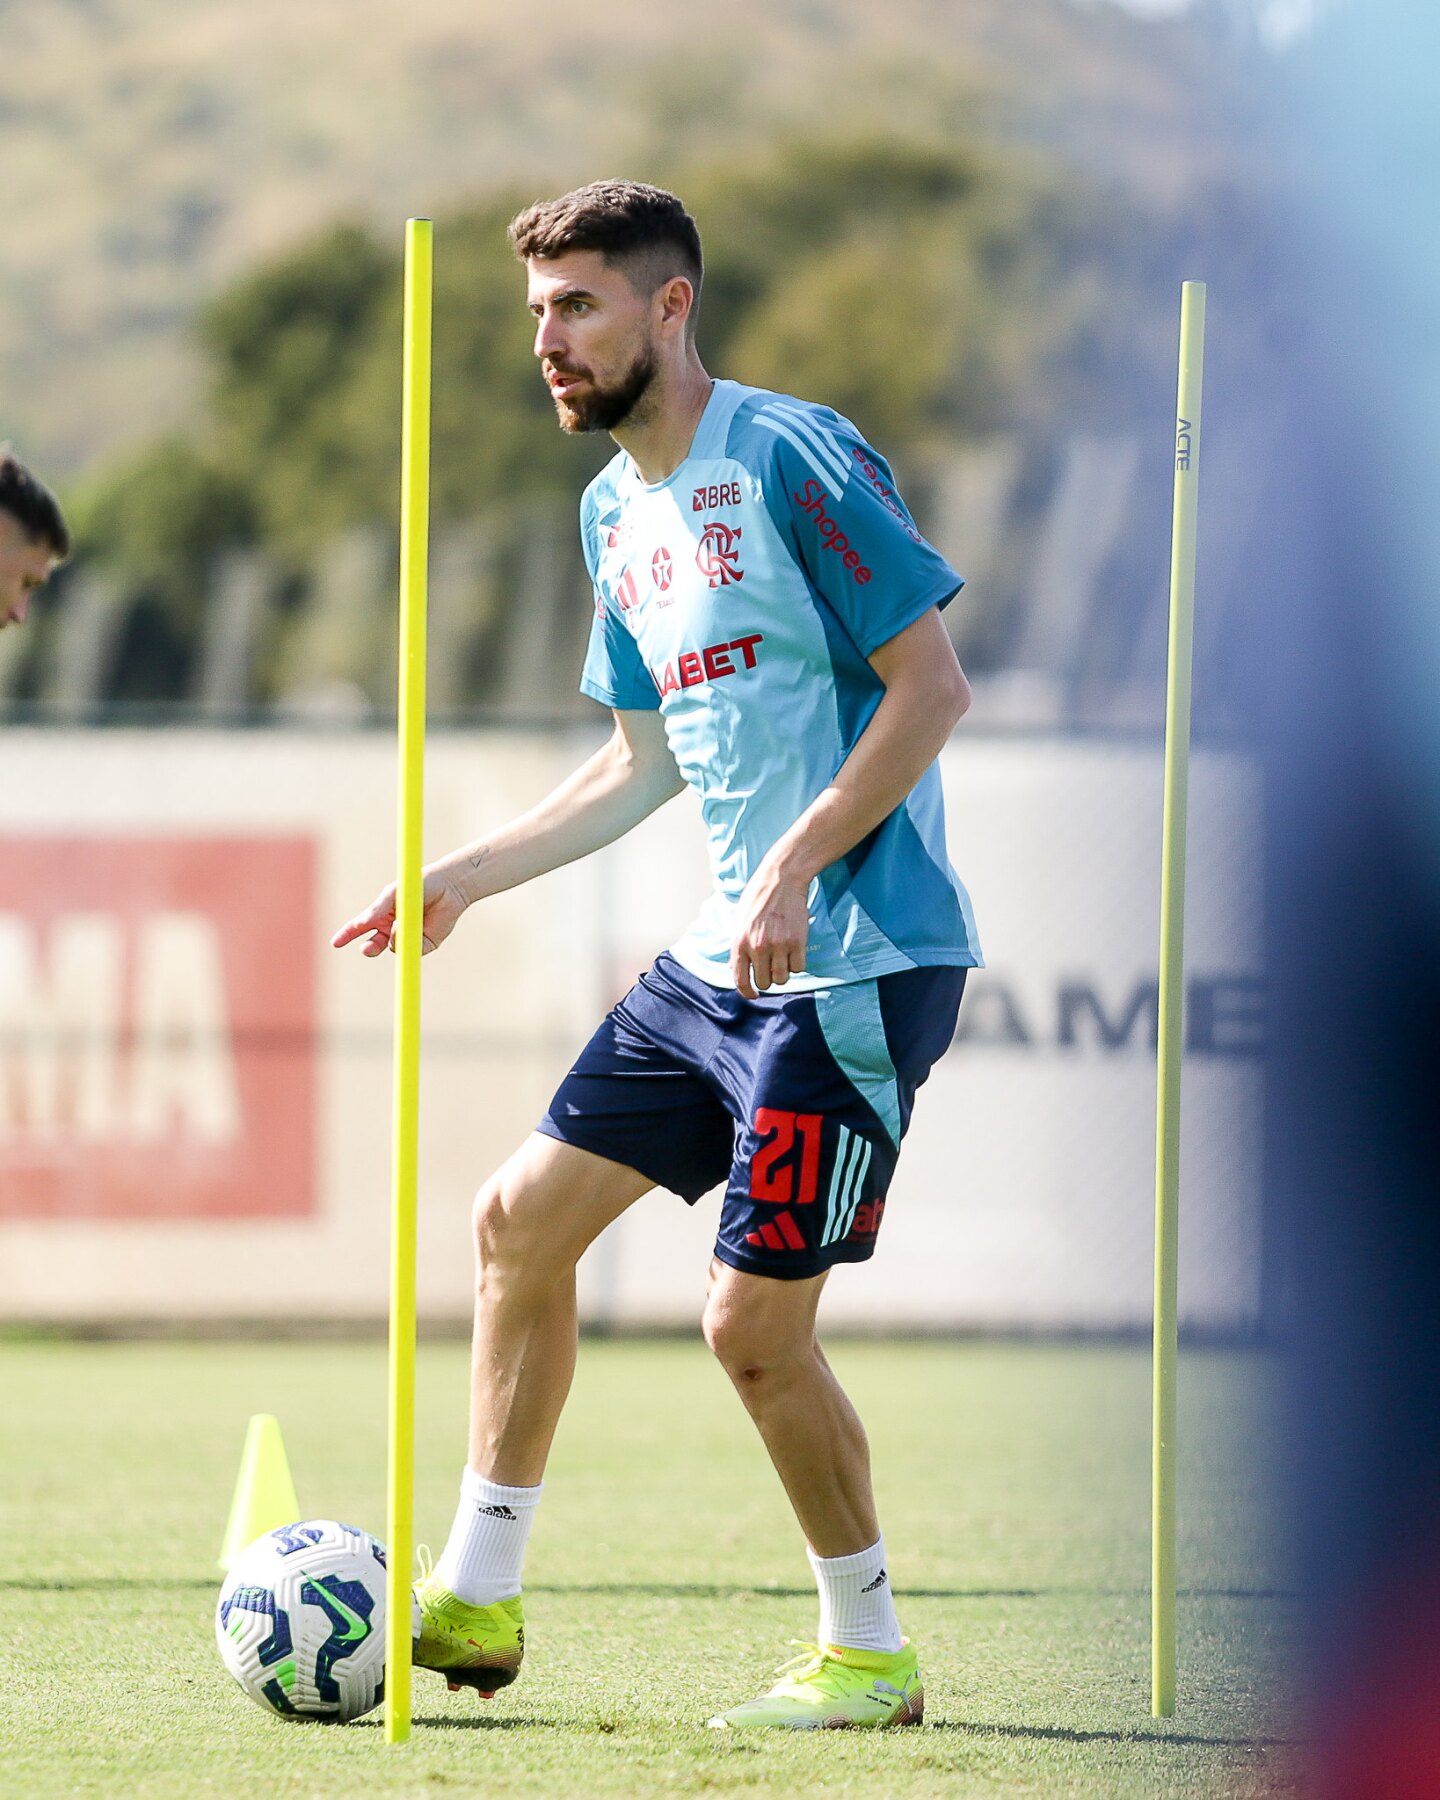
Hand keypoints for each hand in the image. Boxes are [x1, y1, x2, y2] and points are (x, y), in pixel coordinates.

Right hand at [331, 868, 468, 957]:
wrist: (450, 887)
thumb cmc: (419, 885)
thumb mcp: (394, 893)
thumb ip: (378, 908)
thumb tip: (362, 923)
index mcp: (380, 915)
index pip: (359, 928)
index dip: (346, 935)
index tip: (335, 943)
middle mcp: (391, 928)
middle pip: (373, 945)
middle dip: (369, 948)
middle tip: (367, 948)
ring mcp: (407, 938)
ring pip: (392, 947)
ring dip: (395, 937)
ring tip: (405, 922)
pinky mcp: (424, 944)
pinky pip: (411, 950)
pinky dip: (411, 941)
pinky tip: (419, 927)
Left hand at [731, 856, 810, 998]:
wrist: (781, 879)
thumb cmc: (758, 899)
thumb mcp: (739, 922)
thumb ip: (738, 947)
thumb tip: (735, 969)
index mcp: (739, 943)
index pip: (741, 980)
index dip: (748, 992)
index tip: (754, 995)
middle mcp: (757, 947)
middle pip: (764, 982)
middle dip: (768, 978)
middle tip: (771, 966)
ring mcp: (778, 946)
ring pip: (782, 979)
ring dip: (783, 973)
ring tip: (783, 958)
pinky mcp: (797, 942)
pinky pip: (798, 968)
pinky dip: (797, 964)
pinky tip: (794, 951)